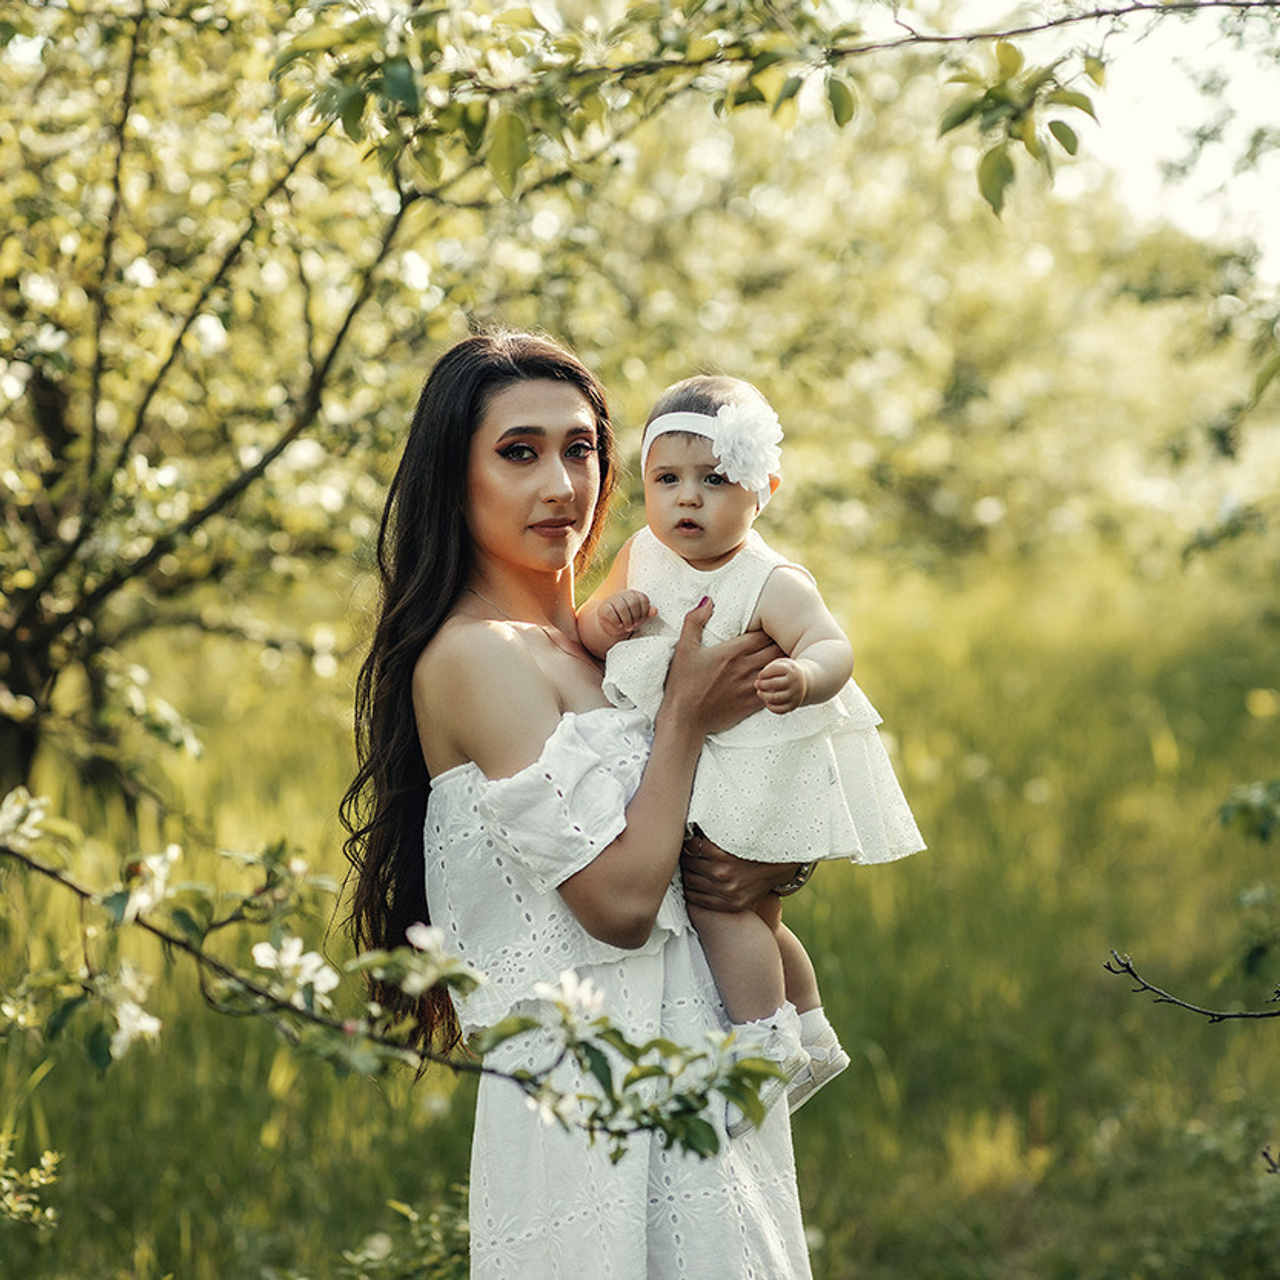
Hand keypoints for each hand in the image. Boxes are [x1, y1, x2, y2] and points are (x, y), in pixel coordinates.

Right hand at [598, 589, 653, 639]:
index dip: (644, 612)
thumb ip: (647, 613)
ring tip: (628, 627)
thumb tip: (655, 611)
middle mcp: (623, 594)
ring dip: (627, 620)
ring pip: (622, 607)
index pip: (643, 599)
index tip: (642, 619)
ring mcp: (612, 599)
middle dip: (635, 617)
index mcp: (634, 594)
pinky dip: (616, 621)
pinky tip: (619, 625)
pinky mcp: (604, 607)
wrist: (611, 624)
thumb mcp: (639, 617)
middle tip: (635, 625)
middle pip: (633, 603)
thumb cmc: (627, 619)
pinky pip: (611, 613)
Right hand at [663, 599, 781, 734]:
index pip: (763, 633)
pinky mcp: (753, 703)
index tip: (773, 624)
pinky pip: (777, 688)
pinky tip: (782, 677)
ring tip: (788, 654)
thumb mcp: (684, 649)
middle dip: (782, 641)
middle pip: (776, 648)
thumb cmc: (683, 683)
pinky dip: (782, 681)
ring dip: (785, 660)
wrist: (685, 719)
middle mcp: (746, 667)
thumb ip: (695, 621)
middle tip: (786, 637)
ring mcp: (752, 686)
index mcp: (732, 651)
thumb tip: (707, 600)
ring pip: (780, 668)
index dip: (771, 627)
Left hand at [680, 825, 799, 911]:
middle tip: (685, 852)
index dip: (686, 842)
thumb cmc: (754, 845)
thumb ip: (711, 830)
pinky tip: (693, 884)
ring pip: (690, 882)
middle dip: (686, 857)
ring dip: (687, 874)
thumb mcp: (733, 833)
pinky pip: (699, 901)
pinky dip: (692, 892)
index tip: (686, 840)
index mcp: (722, 853)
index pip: (690, 847)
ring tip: (689, 867)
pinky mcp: (732, 905)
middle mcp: (723, 874)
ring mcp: (727, 892)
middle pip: (688, 865)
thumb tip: (688, 822)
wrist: (780, 866)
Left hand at [756, 656, 805, 713]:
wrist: (803, 682)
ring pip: (776, 698)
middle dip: (762, 684)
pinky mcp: (793, 705)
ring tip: (760, 692)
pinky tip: (767, 701)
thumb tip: (758, 684)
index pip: (775, 670)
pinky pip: (780, 710)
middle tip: (758, 684)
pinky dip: (770, 707)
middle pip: (774, 683)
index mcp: (791, 670)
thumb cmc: (785, 672)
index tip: (761, 675)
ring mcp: (795, 695)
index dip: (763, 673)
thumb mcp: (780, 664)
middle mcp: (794, 683)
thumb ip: (768, 670)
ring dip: (764, 696)